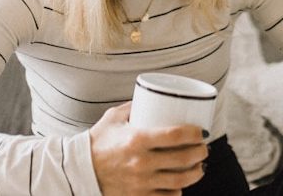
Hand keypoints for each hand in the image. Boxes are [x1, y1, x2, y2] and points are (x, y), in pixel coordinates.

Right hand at [89, 102, 207, 195]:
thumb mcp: (114, 118)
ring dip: (196, 173)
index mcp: (136, 139)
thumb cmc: (97, 142)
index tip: (202, 131)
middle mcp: (141, 162)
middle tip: (204, 147)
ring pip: (180, 181)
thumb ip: (134, 106)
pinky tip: (182, 184)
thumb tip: (154, 96)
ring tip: (200, 166)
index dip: (195, 133)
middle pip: (183, 159)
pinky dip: (178, 191)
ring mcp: (141, 182)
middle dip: (200, 152)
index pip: (176, 135)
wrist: (78, 171)